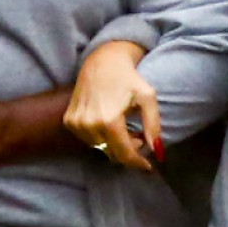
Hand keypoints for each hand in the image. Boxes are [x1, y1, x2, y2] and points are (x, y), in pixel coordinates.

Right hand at [64, 40, 160, 174]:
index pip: (124, 154)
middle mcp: (90, 125)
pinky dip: (100, 137)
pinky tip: (109, 123)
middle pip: (112, 154)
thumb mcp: (147, 97)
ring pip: (100, 148)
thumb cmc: (128, 77)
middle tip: (139, 138)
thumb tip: (157, 150)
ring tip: (125, 127)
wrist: (102, 60)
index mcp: (109, 120)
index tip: (148, 166)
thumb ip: (153, 125)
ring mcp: (77, 123)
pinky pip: (88, 140)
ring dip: (114, 144)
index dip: (138, 163)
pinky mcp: (69, 120)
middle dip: (128, 151)